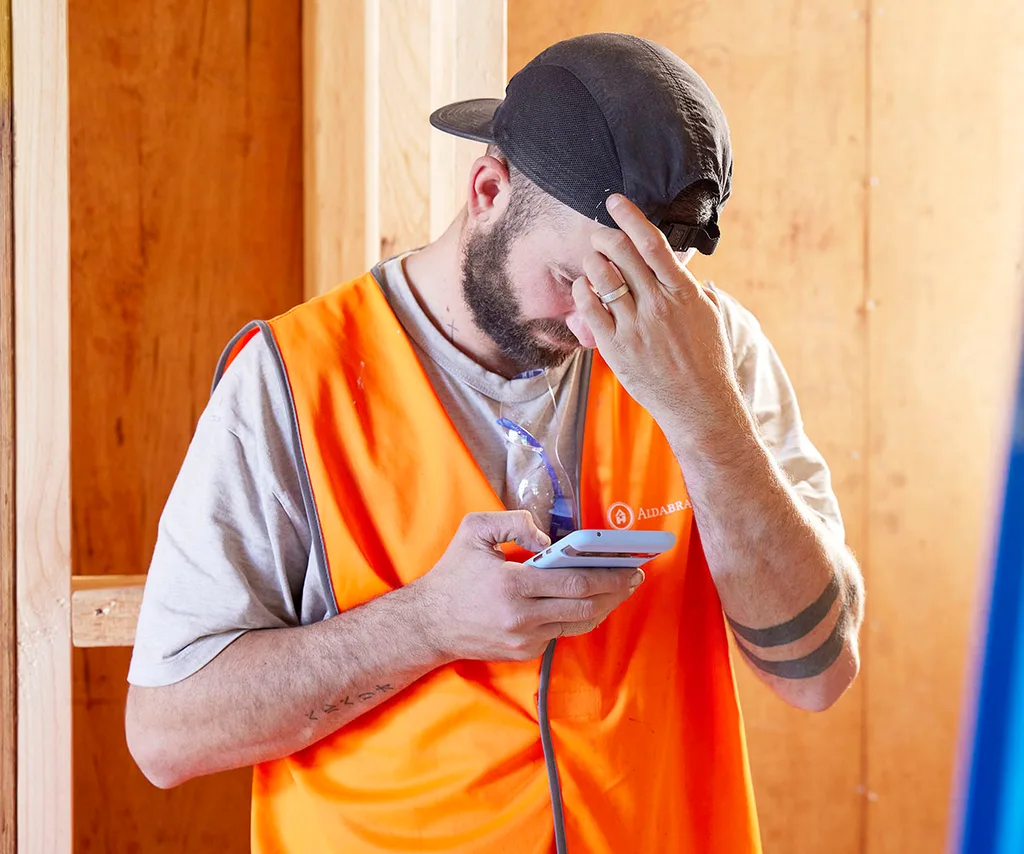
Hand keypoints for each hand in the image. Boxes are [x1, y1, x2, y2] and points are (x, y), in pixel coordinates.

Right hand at [412, 511, 643, 661]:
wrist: (428, 624)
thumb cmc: (453, 573)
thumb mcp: (474, 531)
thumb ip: (514, 523)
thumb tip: (548, 539)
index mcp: (513, 585)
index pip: (574, 582)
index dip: (608, 574)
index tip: (629, 565)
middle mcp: (523, 617)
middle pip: (586, 605)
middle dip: (616, 590)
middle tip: (635, 576)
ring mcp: (525, 639)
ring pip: (579, 623)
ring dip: (605, 606)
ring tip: (621, 588)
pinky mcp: (524, 652)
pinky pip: (561, 632)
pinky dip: (580, 617)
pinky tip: (593, 601)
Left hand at [571, 194, 743, 433]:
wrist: (700, 405)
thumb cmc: (709, 362)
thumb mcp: (713, 319)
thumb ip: (700, 293)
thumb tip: (699, 279)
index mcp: (684, 292)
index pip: (653, 243)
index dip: (630, 217)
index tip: (614, 201)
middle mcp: (658, 304)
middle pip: (622, 254)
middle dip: (604, 236)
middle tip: (598, 234)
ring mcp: (635, 326)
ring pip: (602, 277)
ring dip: (592, 262)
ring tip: (592, 262)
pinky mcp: (616, 347)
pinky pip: (590, 309)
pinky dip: (582, 291)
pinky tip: (583, 288)